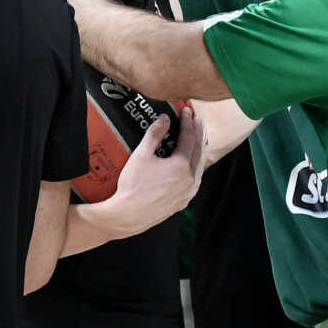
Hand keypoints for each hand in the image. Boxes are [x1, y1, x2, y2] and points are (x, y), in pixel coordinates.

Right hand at [108, 113, 202, 228]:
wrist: (128, 216)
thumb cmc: (132, 188)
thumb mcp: (140, 155)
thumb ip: (154, 134)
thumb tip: (164, 119)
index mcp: (180, 167)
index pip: (189, 138)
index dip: (188, 122)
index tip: (187, 111)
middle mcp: (189, 180)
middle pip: (199, 150)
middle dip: (198, 132)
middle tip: (196, 119)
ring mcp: (188, 192)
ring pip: (200, 166)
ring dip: (199, 149)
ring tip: (197, 138)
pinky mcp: (183, 202)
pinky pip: (195, 180)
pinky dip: (196, 167)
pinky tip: (192, 164)